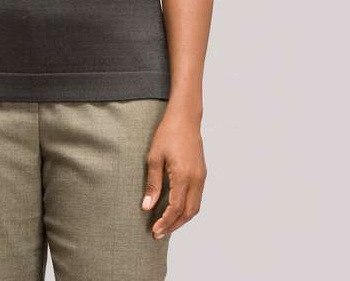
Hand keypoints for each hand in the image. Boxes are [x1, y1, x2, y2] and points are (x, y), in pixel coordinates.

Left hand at [141, 113, 206, 238]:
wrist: (185, 118)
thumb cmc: (168, 134)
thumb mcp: (154, 157)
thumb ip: (152, 184)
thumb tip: (147, 206)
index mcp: (184, 176)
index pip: (176, 208)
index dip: (165, 222)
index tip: (155, 230)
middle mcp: (196, 179)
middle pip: (188, 212)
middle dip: (174, 225)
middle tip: (159, 233)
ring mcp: (201, 176)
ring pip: (195, 207)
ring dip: (182, 219)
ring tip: (166, 225)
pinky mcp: (202, 173)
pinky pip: (197, 198)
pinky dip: (187, 208)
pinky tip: (176, 209)